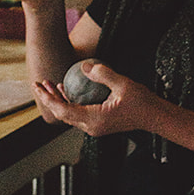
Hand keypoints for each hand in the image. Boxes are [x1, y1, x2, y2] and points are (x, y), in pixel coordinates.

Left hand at [33, 62, 156, 136]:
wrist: (155, 117)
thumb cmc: (142, 102)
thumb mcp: (122, 84)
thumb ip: (103, 74)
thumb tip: (85, 66)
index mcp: (94, 120)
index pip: (63, 111)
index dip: (48, 99)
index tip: (39, 86)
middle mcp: (91, 127)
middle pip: (62, 114)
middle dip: (48, 98)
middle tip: (38, 83)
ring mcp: (95, 127)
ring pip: (69, 114)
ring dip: (58, 100)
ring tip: (48, 84)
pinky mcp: (99, 124)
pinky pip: (78, 113)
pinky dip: (69, 102)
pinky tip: (66, 89)